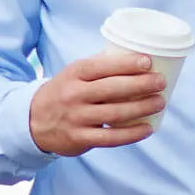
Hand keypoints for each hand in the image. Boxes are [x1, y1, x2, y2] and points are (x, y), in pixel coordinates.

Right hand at [29, 52, 167, 156]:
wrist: (33, 120)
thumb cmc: (63, 91)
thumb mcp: (73, 73)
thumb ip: (98, 65)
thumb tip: (133, 56)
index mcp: (74, 73)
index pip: (102, 66)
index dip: (126, 64)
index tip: (148, 62)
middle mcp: (74, 95)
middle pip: (112, 89)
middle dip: (141, 85)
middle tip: (160, 82)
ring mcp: (77, 118)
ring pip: (115, 113)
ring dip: (141, 108)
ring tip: (160, 102)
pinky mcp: (80, 138)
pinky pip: (110, 137)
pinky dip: (131, 134)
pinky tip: (148, 128)